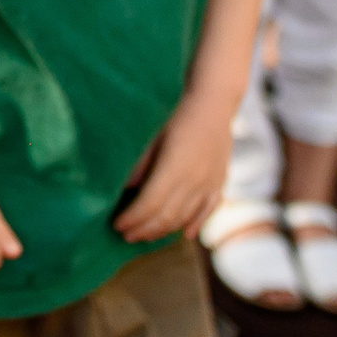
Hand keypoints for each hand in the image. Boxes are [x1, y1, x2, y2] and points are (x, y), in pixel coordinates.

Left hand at [113, 101, 230, 244]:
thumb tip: (125, 189)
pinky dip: (195, 224)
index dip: (132, 218)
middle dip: (144, 229)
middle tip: (125, 235)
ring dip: (163, 230)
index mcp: (175, 167)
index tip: (116, 224)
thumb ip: (140, 162)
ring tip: (145, 235)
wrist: (213, 101)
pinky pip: (207, 210)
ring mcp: (210, 183)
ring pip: (185, 217)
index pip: (150, 204)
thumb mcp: (153, 134)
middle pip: (166, 216)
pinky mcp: (220, 182)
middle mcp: (195, 180)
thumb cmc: (176, 113)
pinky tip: (183, 233)